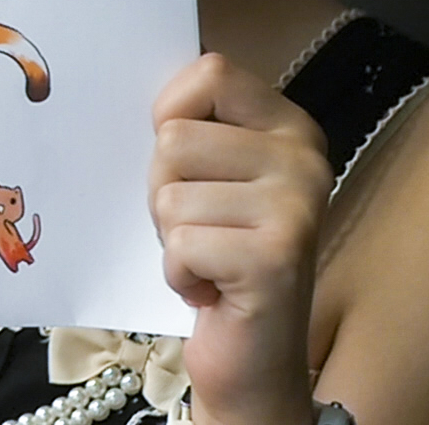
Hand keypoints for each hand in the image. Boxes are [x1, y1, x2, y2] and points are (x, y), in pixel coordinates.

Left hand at [149, 54, 331, 424]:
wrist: (253, 357)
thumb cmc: (216, 256)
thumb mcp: (208, 177)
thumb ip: (190, 127)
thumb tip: (123, 75)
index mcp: (290, 127)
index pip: (210, 72)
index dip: (170, 115)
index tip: (182, 162)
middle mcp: (304, 159)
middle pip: (174, 139)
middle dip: (162, 191)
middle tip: (198, 228)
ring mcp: (295, 207)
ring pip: (169, 194)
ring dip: (170, 237)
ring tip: (207, 258)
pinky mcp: (275, 258)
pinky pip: (179, 243)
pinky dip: (178, 274)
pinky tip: (210, 289)